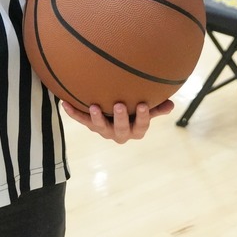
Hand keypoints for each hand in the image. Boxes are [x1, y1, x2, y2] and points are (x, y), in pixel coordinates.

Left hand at [60, 98, 174, 142]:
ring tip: (94, 106)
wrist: (115, 114)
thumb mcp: (147, 110)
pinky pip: (81, 120)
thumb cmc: (136, 110)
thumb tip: (171, 104)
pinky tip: (65, 103)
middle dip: (120, 118)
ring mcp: (104, 130)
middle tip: (120, 105)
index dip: (143, 117)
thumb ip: (157, 108)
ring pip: (100, 128)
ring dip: (96, 118)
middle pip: (120, 130)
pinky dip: (73, 113)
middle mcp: (119, 133)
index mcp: (135, 130)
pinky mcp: (91, 125)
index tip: (144, 105)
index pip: (141, 126)